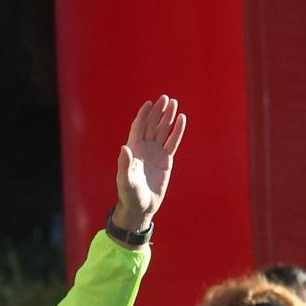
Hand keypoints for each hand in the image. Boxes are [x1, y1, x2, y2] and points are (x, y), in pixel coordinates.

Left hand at [112, 94, 186, 232]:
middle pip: (151, 125)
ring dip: (168, 118)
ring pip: (162, 131)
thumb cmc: (130, 195)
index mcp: (133, 150)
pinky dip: (177, 131)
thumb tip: (124, 148)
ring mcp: (156, 153)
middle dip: (158, 112)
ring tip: (174, 103)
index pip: (138, 128)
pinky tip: (181, 119)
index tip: (149, 103)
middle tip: (165, 98)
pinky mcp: (166, 160)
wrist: (141, 207)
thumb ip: (124, 165)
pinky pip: (172, 142)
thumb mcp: (125, 181)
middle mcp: (144, 149)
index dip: (143, 115)